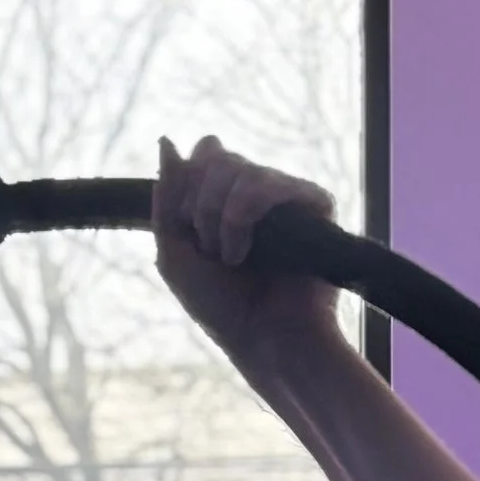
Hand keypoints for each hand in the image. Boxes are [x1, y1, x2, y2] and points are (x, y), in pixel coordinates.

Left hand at [152, 133, 339, 367]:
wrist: (260, 339)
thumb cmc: (220, 306)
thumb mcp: (173, 254)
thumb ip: (166, 199)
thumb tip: (166, 141)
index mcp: (226, 195)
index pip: (203, 154)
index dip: (186, 188)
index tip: (187, 232)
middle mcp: (257, 189)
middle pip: (216, 155)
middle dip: (200, 207)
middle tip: (209, 250)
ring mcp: (286, 195)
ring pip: (241, 169)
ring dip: (221, 218)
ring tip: (232, 258)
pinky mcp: (314, 204)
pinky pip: (273, 183)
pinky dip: (246, 216)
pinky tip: (248, 252)